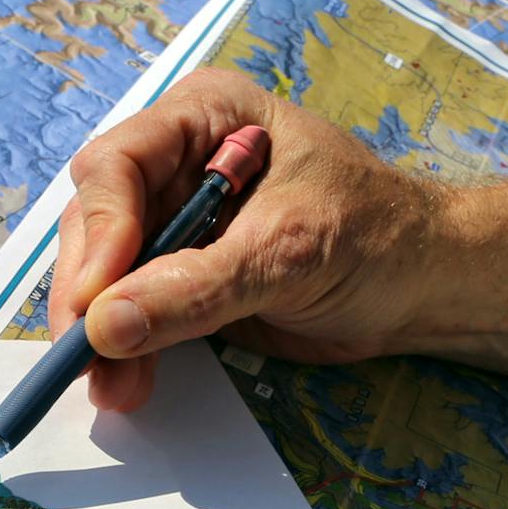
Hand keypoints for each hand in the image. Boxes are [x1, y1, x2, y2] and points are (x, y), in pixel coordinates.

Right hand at [48, 68, 439, 411]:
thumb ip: (195, 288)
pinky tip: (124, 384)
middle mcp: (177, 165)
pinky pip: (134, 314)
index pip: (118, 167)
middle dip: (89, 296)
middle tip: (85, 358)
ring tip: (110, 388)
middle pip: (97, 225)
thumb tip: (106, 326)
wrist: (423, 287)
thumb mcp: (286, 254)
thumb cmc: (375, 237)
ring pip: (106, 277)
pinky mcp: (184, 281)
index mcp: (204, 120)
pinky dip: (125, 352)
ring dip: (100, 336)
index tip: (95, 304)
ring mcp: (177, 226)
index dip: (100, 236)